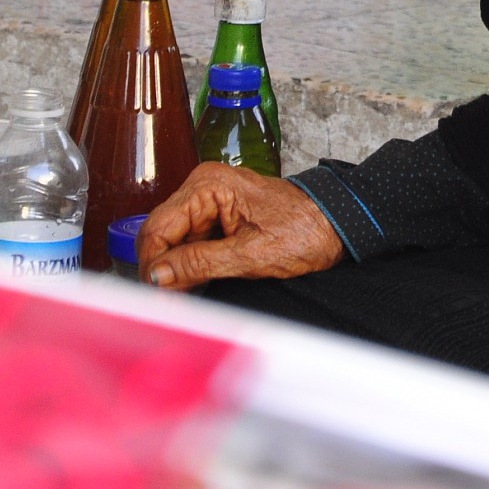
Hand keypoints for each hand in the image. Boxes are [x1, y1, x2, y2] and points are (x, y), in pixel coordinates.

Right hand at [136, 163, 345, 289]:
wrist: (337, 224)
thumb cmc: (305, 231)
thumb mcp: (250, 255)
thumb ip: (199, 264)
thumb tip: (158, 276)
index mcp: (209, 186)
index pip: (158, 227)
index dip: (152, 264)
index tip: (155, 296)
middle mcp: (204, 186)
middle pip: (162, 232)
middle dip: (163, 268)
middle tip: (169, 302)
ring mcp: (211, 199)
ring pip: (175, 239)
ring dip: (177, 268)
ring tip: (185, 295)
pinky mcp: (220, 213)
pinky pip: (192, 240)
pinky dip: (192, 262)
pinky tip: (199, 281)